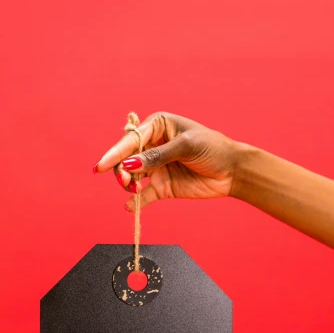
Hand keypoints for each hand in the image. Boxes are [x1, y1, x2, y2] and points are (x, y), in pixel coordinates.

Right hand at [93, 111, 239, 211]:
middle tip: (126, 181)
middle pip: (126, 158)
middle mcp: (153, 145)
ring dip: (128, 184)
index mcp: (158, 126)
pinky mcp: (162, 187)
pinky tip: (129, 207)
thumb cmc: (213, 149)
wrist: (233, 171)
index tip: (100, 166)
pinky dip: (135, 202)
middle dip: (121, 170)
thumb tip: (130, 164)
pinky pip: (143, 196)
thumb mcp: (186, 147)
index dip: (114, 153)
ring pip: (131, 176)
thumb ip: (157, 156)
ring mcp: (156, 167)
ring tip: (133, 189)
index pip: (130, 140)